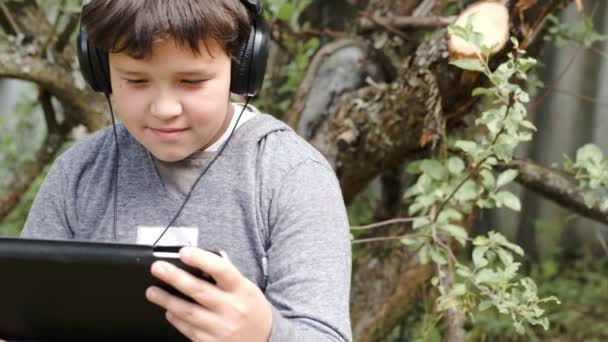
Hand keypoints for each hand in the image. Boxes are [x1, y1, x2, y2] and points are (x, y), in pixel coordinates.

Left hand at [146, 247, 272, 341]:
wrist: (265, 339)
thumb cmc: (251, 309)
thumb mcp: (246, 288)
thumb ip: (225, 276)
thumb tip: (199, 262)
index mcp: (242, 290)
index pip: (221, 270)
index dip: (201, 259)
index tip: (184, 252)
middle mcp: (232, 309)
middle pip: (198, 290)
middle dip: (175, 277)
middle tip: (158, 268)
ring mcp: (221, 328)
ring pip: (188, 312)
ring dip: (167, 300)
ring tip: (152, 291)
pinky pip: (188, 329)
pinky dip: (176, 319)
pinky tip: (168, 310)